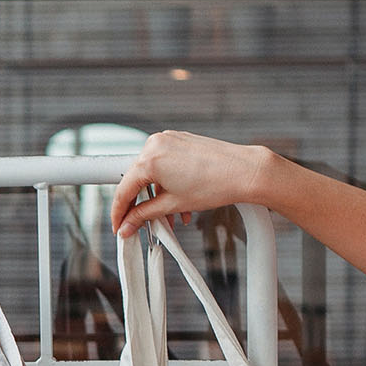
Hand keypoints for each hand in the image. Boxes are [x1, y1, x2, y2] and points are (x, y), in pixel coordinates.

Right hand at [110, 133, 275, 235]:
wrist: (246, 172)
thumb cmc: (216, 184)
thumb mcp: (173, 205)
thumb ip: (144, 216)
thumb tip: (128, 225)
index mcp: (149, 160)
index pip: (123, 190)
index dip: (119, 213)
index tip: (119, 226)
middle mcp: (155, 145)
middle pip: (136, 180)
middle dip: (140, 205)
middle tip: (143, 224)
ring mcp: (168, 139)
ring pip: (151, 173)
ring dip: (156, 196)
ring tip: (170, 216)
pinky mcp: (180, 140)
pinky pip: (164, 163)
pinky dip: (167, 182)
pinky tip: (178, 200)